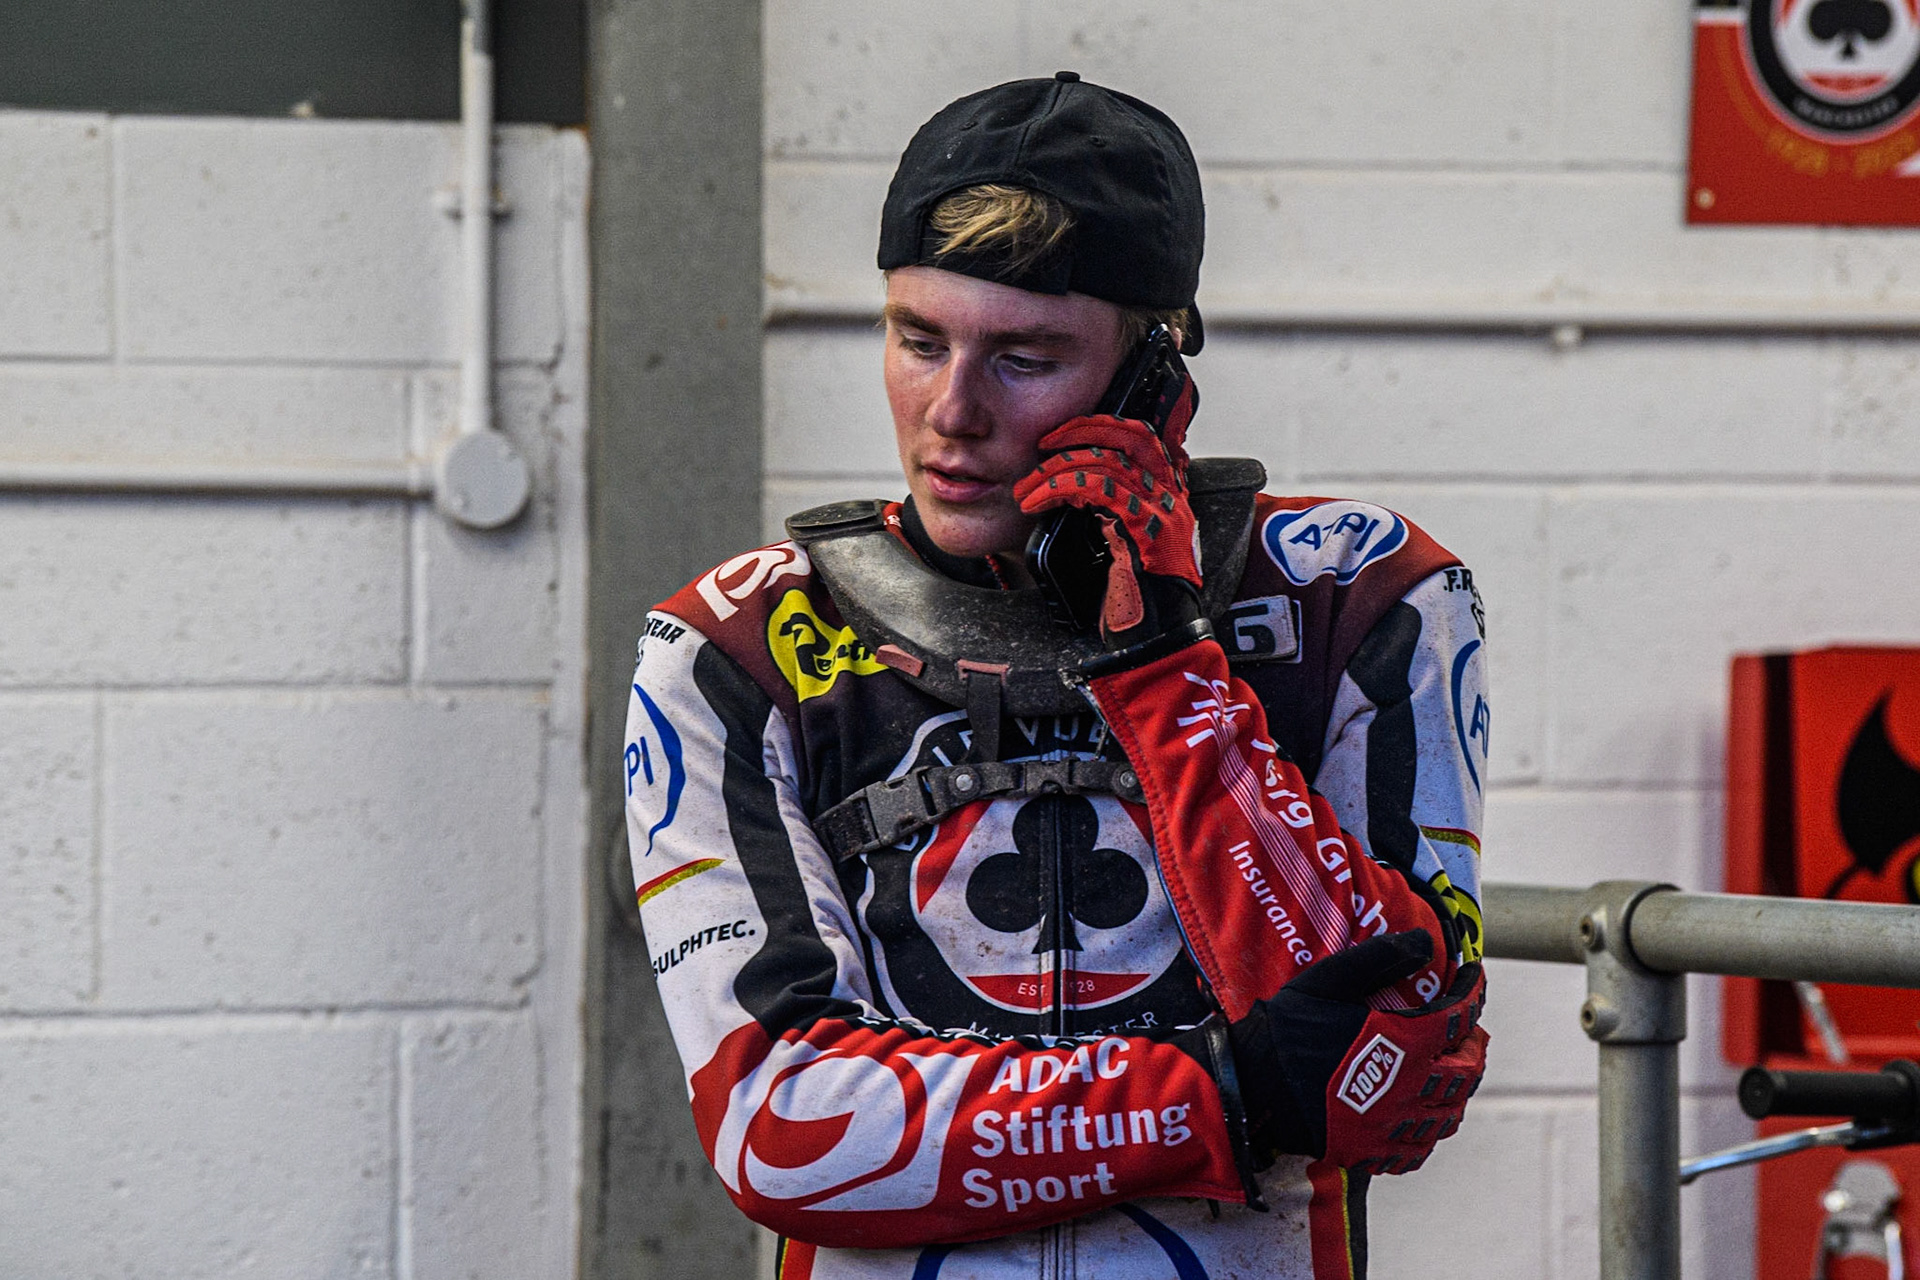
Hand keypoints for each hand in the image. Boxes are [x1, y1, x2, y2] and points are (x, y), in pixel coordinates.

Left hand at [1012, 412, 1201, 645]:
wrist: (1154, 641)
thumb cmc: (1134, 603)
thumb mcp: (1121, 549)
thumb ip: (1108, 516)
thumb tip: (1070, 494)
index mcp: (1168, 499)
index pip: (1142, 440)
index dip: (1103, 428)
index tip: (1065, 436)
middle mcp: (1171, 498)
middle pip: (1131, 436)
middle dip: (1083, 429)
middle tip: (1045, 441)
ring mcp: (1161, 511)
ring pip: (1106, 460)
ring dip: (1056, 469)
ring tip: (1026, 489)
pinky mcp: (1143, 528)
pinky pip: (1097, 487)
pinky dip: (1059, 488)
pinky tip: (1036, 502)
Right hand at [1225, 931, 1487, 1174]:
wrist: (1251, 1086)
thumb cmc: (1289, 1027)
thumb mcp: (1330, 980)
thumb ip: (1380, 958)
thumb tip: (1424, 941)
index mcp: (1404, 1043)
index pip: (1459, 1016)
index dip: (1474, 993)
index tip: (1474, 978)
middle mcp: (1409, 1088)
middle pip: (1465, 1072)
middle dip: (1474, 1049)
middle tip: (1470, 1035)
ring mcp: (1392, 1125)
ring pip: (1448, 1115)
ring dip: (1457, 1093)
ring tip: (1451, 1077)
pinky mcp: (1372, 1151)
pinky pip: (1418, 1149)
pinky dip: (1428, 1133)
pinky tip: (1420, 1120)